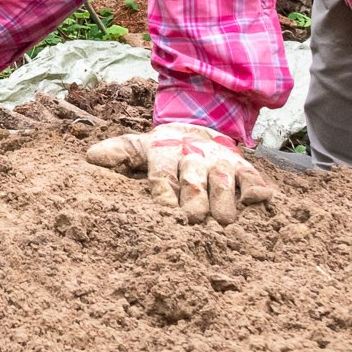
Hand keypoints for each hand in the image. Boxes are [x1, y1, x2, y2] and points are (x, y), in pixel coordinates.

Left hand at [85, 121, 274, 223]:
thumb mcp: (139, 147)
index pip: (162, 172)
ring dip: (224, 200)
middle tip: (194, 219)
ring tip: (223, 222)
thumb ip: (118, 153)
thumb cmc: (163, 150)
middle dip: (194, 199)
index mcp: (166, 151)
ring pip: (224, 180)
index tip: (164, 209)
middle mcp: (194, 155)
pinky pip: (254, 177)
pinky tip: (259, 202)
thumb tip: (92, 158)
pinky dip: (258, 189)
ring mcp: (221, 161)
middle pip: (194, 179)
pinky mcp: (245, 167)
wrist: (199, 129)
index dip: (163, 190)